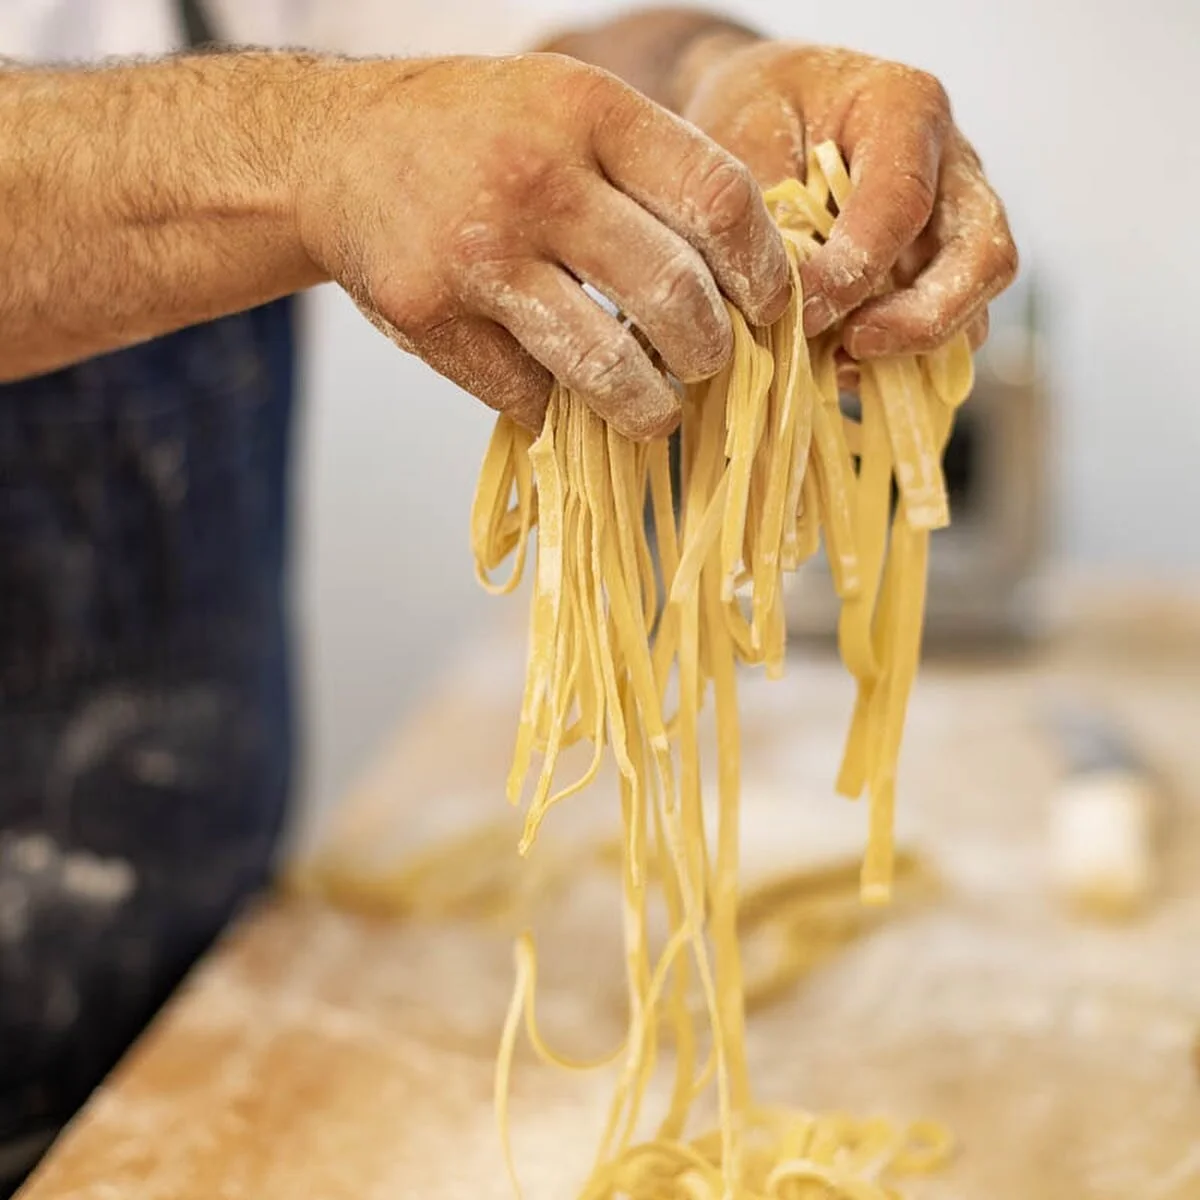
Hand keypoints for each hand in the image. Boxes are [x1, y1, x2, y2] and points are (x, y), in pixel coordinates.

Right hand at [296, 54, 790, 437]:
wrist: (333, 150)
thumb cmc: (473, 136)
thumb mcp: (565, 109)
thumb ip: (648, 173)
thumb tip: (742, 280)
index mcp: (587, 110)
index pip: (718, 199)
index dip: (763, 271)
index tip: (770, 309)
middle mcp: (536, 177)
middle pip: (674, 294)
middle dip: (710, 352)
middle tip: (707, 364)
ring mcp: (477, 253)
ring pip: (607, 365)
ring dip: (648, 407)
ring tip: (655, 411)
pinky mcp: (431, 318)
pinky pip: (528, 396)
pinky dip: (558, 413)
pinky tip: (563, 398)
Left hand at [679, 41, 1017, 359]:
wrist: (769, 114)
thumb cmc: (759, 114)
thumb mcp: (743, 133)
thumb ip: (765, 208)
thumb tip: (779, 293)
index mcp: (906, 109)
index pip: (903, 201)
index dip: (857, 267)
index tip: (805, 310)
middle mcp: (952, 166)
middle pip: (983, 256)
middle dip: (924, 319)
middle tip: (853, 346)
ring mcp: (955, 224)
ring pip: (976, 304)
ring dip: (913, 347)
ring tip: (837, 360)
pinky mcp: (941, 272)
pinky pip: (945, 332)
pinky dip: (899, 361)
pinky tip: (838, 363)